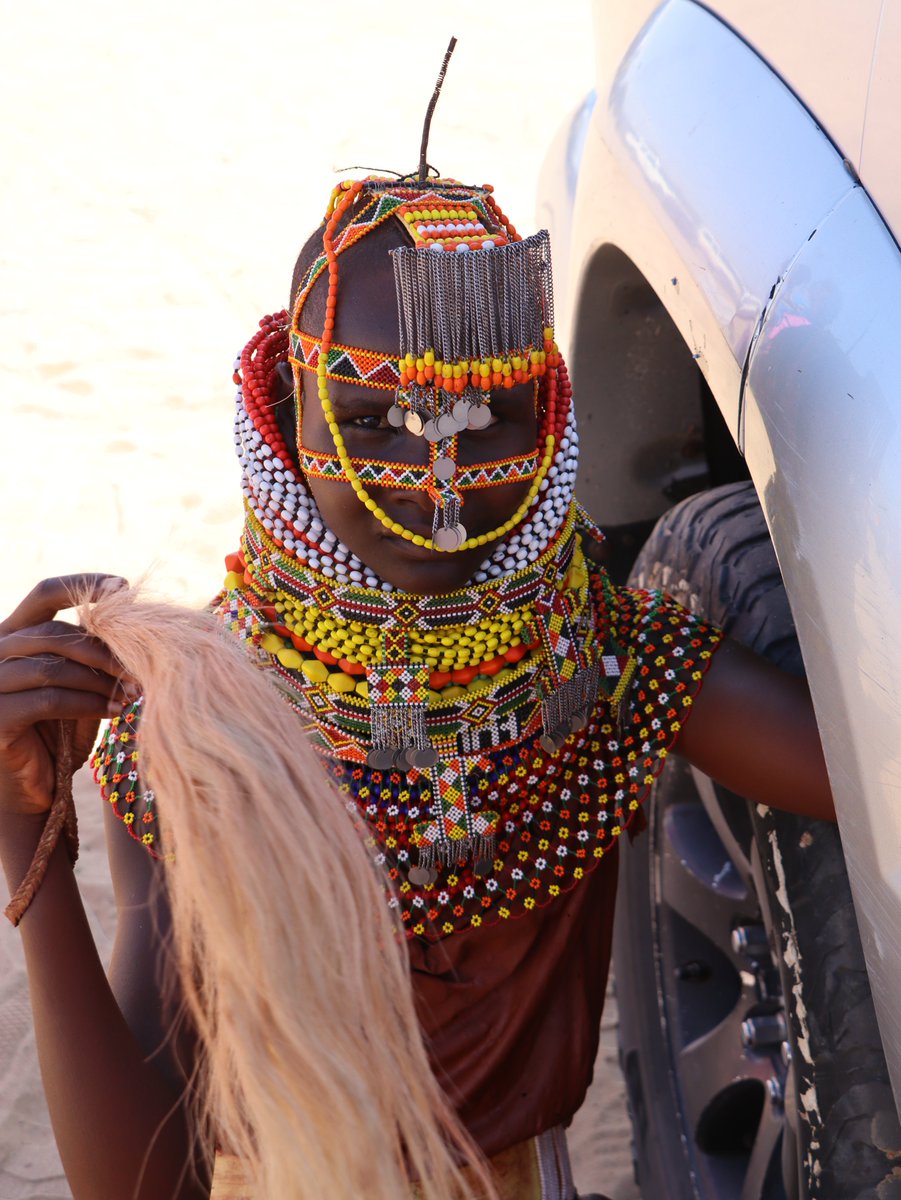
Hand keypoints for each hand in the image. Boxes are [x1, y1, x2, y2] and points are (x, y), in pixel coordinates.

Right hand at [0, 575, 137, 816]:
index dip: (84, 585)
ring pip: (53, 667)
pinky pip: (48, 699)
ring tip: (134, 695)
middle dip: (104, 650)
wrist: (35, 790)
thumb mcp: (82, 685)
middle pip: (55, 634)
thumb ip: (94, 656)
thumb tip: (138, 622)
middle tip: (141, 668)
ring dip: (101, 680)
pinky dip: (88, 704)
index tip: (124, 587)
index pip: (45, 594)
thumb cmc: (62, 733)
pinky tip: (115, 712)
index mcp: (15, 635)